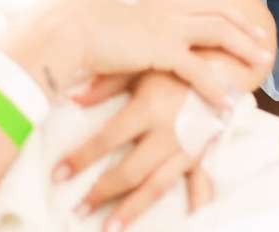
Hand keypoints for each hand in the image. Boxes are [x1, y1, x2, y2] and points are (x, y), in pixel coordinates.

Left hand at [53, 71, 215, 229]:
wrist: (220, 63)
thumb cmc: (172, 62)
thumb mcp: (138, 67)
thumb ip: (105, 84)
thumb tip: (72, 97)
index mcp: (147, 108)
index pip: (106, 139)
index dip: (81, 158)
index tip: (58, 174)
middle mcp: (167, 133)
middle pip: (130, 172)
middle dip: (102, 193)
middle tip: (78, 211)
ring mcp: (187, 147)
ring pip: (157, 186)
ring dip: (133, 209)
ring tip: (112, 228)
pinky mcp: (204, 153)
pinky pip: (198, 184)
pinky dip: (194, 204)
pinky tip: (186, 221)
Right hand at [76, 0, 272, 108]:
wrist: (70, 26)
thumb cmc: (83, 22)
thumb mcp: (113, 12)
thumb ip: (130, 16)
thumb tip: (131, 22)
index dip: (223, 8)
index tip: (240, 17)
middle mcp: (167, 6)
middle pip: (218, 12)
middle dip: (245, 26)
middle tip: (265, 40)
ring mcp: (167, 26)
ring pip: (219, 32)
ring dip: (243, 48)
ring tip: (261, 64)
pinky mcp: (162, 49)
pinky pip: (198, 69)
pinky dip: (215, 86)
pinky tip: (227, 102)